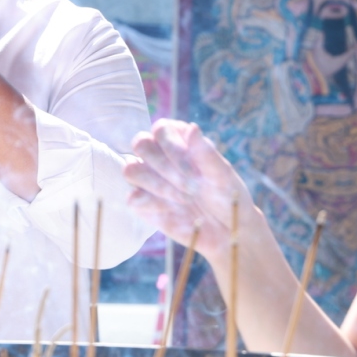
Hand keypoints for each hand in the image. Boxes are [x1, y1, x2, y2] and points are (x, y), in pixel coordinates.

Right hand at [124, 119, 253, 255]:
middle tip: (190, 188)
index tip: (194, 173)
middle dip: (163, 167)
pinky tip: (174, 211)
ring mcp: (148, 178)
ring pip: (130, 170)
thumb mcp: (222, 175)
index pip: (160, 129)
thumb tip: (192, 127)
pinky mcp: (143, 202)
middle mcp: (159, 154)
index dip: (172, 148)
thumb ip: (206, 153)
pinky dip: (152, 205)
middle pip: (141, 144)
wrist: (225, 230)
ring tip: (184, 200)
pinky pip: (133, 198)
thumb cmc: (226, 195)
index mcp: (178, 138)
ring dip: (157, 185)